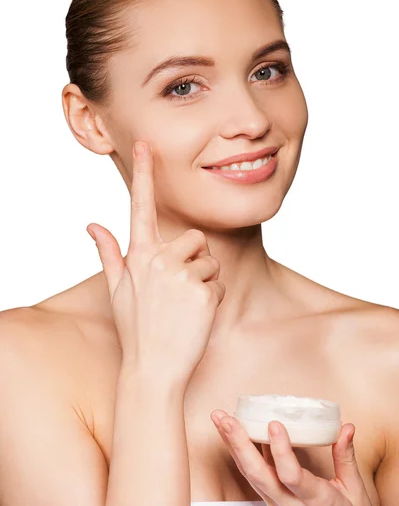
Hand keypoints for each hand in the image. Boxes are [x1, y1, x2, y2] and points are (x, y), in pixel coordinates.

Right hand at [86, 140, 225, 388]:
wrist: (153, 369)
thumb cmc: (135, 329)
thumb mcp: (117, 289)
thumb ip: (109, 253)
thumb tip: (92, 225)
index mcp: (138, 255)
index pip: (139, 206)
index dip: (143, 174)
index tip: (144, 145)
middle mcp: (158, 259)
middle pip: (194, 238)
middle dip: (193, 259)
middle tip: (178, 289)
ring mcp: (182, 275)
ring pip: (210, 260)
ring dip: (204, 280)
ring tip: (185, 305)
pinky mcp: (204, 291)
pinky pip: (219, 282)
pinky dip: (214, 298)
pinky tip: (197, 317)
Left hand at [210, 410, 371, 504]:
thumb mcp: (355, 491)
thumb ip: (346, 458)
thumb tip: (347, 427)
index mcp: (315, 501)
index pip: (291, 477)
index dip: (280, 451)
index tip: (275, 423)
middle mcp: (290, 505)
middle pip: (258, 476)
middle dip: (239, 444)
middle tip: (226, 418)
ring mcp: (277, 503)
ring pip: (249, 475)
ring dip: (232, 445)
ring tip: (219, 419)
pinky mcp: (271, 498)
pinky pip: (252, 475)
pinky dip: (240, 452)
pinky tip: (230, 432)